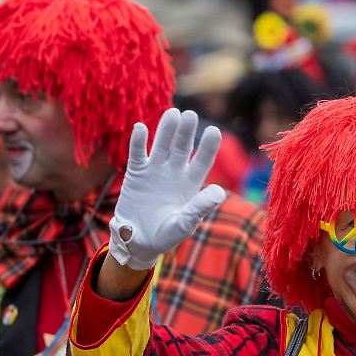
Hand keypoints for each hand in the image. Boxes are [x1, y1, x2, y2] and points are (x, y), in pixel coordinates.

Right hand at [108, 108, 225, 269]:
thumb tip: (219, 192)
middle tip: (190, 115)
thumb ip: (200, 207)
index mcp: (191, 184)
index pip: (203, 161)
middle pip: (182, 147)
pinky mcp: (136, 173)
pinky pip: (137, 154)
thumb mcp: (185, 224)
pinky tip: (140, 127)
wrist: (139, 242)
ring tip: (172, 114)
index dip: (208, 147)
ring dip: (166, 130)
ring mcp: (155, 170)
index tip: (214, 131)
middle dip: (186, 132)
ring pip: (161, 145)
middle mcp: (175, 172)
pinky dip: (138, 141)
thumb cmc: (166, 236)